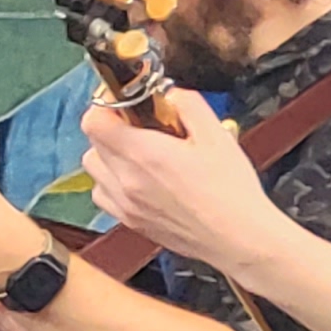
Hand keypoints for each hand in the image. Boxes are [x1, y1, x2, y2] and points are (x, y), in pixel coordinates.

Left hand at [77, 91, 292, 274]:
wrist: (238, 237)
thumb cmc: (230, 189)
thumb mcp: (216, 135)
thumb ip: (187, 105)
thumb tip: (169, 92)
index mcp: (143, 154)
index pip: (95, 123)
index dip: (105, 107)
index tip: (124, 104)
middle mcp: (126, 180)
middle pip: (92, 144)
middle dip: (112, 128)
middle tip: (140, 126)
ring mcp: (124, 204)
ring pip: (94, 170)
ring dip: (108, 156)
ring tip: (139, 153)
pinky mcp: (130, 222)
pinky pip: (103, 196)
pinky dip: (111, 183)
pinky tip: (138, 179)